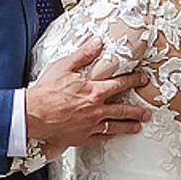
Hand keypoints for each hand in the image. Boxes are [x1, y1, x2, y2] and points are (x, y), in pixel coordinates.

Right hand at [23, 39, 145, 148]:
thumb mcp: (64, 66)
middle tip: (147, 112)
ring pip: (115, 126)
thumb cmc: (46, 92)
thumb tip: (96, 42)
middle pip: (123, 110)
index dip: (134, 80)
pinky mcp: (81, 137)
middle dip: (138, 111)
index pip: (120, 84)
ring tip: (138, 127)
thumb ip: (83, 54)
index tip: (142, 79)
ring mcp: (90, 126)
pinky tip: (113, 135)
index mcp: (94, 92)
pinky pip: (100, 137)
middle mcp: (96, 110)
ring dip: (129, 126)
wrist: (33, 115)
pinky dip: (110, 135)